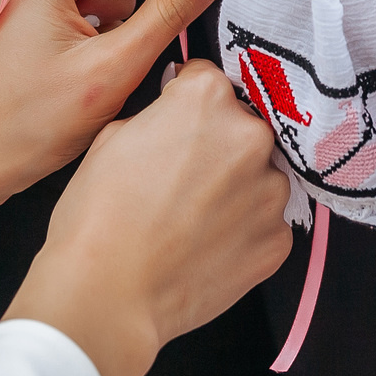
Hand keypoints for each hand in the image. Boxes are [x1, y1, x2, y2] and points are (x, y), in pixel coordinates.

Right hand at [6, 61, 292, 375]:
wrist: (108, 295)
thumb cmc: (98, 218)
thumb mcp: (110, 138)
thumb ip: (157, 116)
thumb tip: (170, 115)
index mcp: (207, 100)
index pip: (208, 80)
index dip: (185, 100)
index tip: (176, 122)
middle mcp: (250, 137)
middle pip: (241, 126)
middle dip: (217, 144)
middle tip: (181, 177)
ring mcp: (271, 192)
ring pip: (258, 175)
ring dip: (234, 188)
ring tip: (191, 218)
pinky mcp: (278, 240)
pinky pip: (264, 222)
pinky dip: (242, 230)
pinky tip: (204, 245)